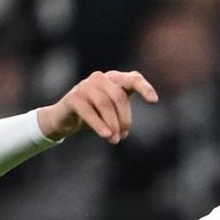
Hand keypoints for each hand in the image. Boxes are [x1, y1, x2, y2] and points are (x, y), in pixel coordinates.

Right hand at [37, 70, 158, 143]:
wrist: (66, 119)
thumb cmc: (95, 115)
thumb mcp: (113, 113)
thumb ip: (123, 114)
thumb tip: (124, 130)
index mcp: (114, 79)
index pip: (133, 78)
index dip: (144, 88)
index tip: (154, 101)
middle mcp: (100, 78)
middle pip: (119, 97)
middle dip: (124, 119)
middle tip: (123, 136)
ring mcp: (85, 86)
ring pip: (105, 104)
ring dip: (112, 125)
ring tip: (114, 140)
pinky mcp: (73, 98)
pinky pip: (89, 111)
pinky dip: (99, 125)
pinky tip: (106, 136)